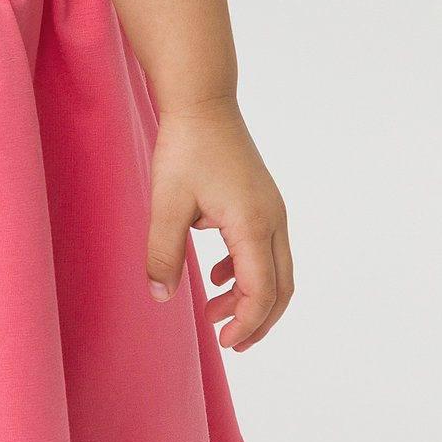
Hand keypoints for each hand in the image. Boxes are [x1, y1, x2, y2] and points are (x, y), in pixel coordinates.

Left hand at [145, 97, 292, 351]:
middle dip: (258, 320)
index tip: (223, 341)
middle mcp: (273, 220)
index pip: (261, 292)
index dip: (246, 323)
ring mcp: (271, 209)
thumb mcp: (167, 203)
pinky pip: (265, 249)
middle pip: (281, 288)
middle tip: (228, 341)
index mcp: (253, 224)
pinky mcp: (262, 201)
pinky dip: (246, 271)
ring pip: (276, 270)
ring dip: (250, 296)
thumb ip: (162, 253)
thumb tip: (160, 296)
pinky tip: (215, 274)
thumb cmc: (186, 148)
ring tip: (214, 310)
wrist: (203, 101)